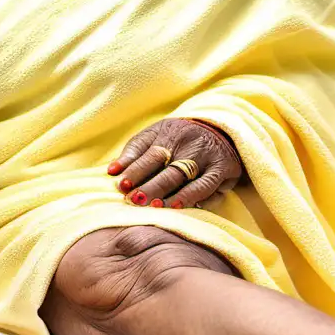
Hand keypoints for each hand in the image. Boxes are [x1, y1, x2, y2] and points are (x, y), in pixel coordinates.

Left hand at [106, 118, 243, 208]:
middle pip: (166, 167)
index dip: (134, 169)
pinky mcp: (222, 169)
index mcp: (168, 133)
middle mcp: (188, 144)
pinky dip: (192, 196)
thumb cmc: (178, 137)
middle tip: (134, 200)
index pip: (149, 153)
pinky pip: (207, 185)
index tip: (121, 185)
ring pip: (185, 177)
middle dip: (149, 185)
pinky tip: (178, 206)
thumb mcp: (156, 134)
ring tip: (153, 206)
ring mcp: (206, 156)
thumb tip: (112, 171)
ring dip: (168, 193)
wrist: (221, 128)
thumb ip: (134, 151)